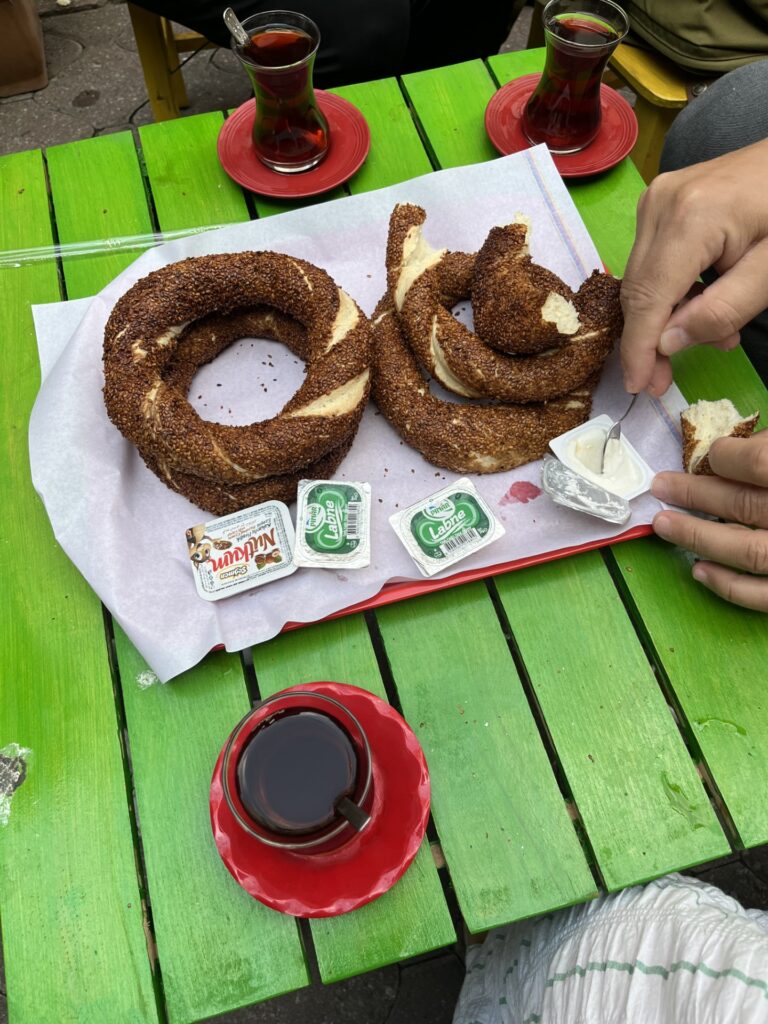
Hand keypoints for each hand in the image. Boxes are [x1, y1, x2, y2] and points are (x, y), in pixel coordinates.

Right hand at [620, 138, 767, 395]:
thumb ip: (723, 311)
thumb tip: (666, 345)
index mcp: (690, 218)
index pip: (648, 298)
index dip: (638, 349)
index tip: (637, 387)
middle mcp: (659, 205)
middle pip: (638, 290)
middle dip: (649, 340)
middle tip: (664, 380)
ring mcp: (656, 199)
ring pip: (642, 279)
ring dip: (666, 317)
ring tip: (711, 336)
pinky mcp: (660, 201)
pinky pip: (652, 261)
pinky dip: (672, 291)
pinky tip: (703, 304)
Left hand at [651, 431, 767, 610]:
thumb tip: (732, 450)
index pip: (759, 464)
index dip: (730, 456)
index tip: (714, 453)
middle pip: (742, 504)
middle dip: (695, 494)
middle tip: (658, 485)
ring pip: (745, 550)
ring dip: (697, 536)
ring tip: (662, 524)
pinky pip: (762, 595)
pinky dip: (728, 585)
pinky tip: (697, 570)